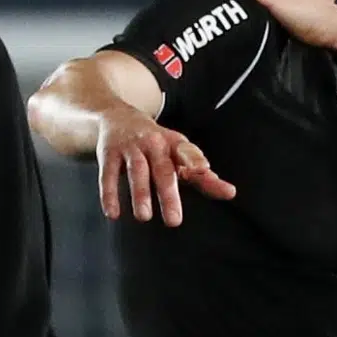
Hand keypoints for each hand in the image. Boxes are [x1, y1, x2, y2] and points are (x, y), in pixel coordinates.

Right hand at [96, 105, 235, 225]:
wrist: (118, 116)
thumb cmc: (157, 143)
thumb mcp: (179, 153)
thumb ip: (201, 175)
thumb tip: (229, 192)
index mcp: (175, 144)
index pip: (188, 152)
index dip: (196, 160)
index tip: (205, 171)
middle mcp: (154, 144)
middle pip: (163, 170)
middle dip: (168, 194)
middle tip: (174, 220)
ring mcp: (131, 147)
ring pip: (137, 172)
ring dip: (140, 194)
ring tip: (145, 217)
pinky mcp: (109, 153)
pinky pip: (108, 175)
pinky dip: (109, 194)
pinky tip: (113, 213)